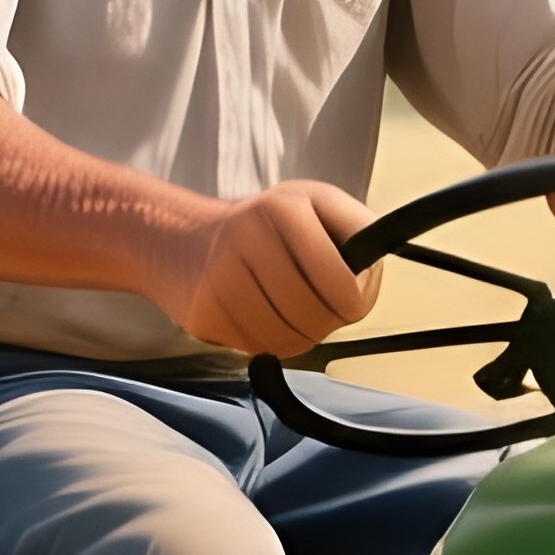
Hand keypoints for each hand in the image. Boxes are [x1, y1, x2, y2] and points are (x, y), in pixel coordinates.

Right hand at [150, 180, 381, 356]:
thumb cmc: (266, 225)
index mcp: (285, 208)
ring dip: (300, 337)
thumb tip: (371, 272)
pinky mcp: (201, 313)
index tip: (351, 297)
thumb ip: (357, 231)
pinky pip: (254, 348)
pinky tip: (265, 318)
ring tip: (296, 315)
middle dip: (328, 322)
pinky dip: (268, 343)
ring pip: (285, 339)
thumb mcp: (318, 205)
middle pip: (313, 315)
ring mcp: (220, 277)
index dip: (354, 300)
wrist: (184, 240)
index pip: (340, 283)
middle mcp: (248, 238)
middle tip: (324, 310)